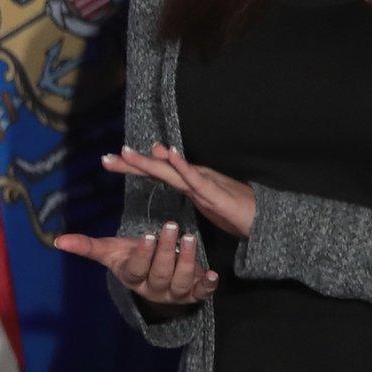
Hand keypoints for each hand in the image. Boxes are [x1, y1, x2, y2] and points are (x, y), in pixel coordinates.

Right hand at [55, 221, 216, 306]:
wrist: (155, 277)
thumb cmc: (132, 258)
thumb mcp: (111, 252)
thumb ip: (87, 246)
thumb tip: (57, 241)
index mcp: (133, 278)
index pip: (136, 269)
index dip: (142, 255)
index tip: (147, 235)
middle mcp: (153, 290)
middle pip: (161, 274)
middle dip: (167, 251)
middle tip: (172, 227)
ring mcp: (175, 294)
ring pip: (182, 281)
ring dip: (187, 261)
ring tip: (190, 238)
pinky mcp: (194, 294)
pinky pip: (202, 293)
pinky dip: (208, 285)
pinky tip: (212, 273)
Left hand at [103, 142, 256, 236]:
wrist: (265, 219)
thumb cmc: (234, 207)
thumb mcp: (202, 193)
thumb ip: (181, 176)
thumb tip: (160, 153)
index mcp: (188, 181)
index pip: (156, 171)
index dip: (133, 166)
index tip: (108, 161)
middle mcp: (194, 177)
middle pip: (158, 169)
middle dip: (132, 163)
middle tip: (107, 158)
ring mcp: (205, 184)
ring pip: (173, 171)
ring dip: (150, 161)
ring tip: (128, 153)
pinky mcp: (217, 194)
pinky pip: (197, 179)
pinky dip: (183, 166)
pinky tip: (170, 155)